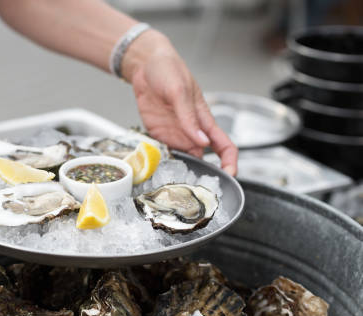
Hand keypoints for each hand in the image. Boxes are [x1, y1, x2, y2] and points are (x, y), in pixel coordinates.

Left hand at [124, 32, 237, 175]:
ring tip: (177, 182)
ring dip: (181, 171)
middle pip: (204, 159)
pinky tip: (159, 169)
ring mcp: (175, 135)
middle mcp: (191, 131)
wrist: (144, 66)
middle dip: (203, 175)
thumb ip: (189, 118)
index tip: (230, 175)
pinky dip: (163, 163)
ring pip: (183, 160)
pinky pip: (164, 154)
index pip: (224, 145)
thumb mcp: (180, 91)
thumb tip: (202, 142)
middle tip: (196, 190)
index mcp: (204, 120)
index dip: (230, 162)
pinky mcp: (158, 135)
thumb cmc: (168, 70)